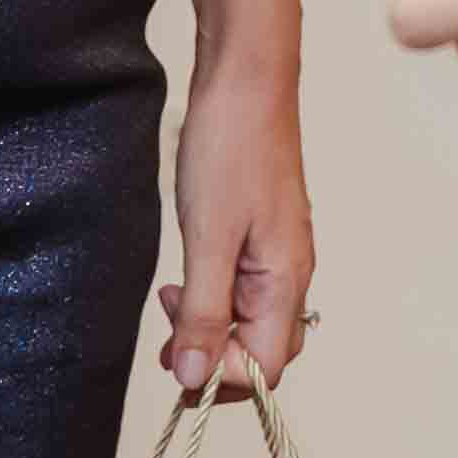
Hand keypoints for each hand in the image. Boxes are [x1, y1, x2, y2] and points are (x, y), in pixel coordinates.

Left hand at [159, 54, 314, 395]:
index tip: (177, 361)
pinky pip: (245, 289)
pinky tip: (185, 278)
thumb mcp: (207, 239)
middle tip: (166, 342)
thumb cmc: (231, 148)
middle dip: (214, 358)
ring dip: (210, 327)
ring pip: (251, 320)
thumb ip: (203, 312)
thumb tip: (195, 377)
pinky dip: (213, 297)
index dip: (222, 379)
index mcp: (286, 282)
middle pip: (263, 351)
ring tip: (169, 303)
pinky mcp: (264, 236)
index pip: (266, 368)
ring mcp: (280, 254)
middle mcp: (292, 275)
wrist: (246, 78)